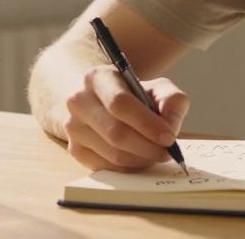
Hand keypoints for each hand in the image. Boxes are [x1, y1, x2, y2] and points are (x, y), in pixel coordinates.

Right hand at [63, 65, 189, 170]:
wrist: (105, 102)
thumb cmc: (135, 95)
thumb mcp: (158, 87)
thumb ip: (172, 101)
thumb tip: (170, 128)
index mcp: (97, 78)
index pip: (120, 104)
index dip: (147, 124)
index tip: (169, 138)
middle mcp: (79, 101)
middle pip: (115, 132)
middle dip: (147, 147)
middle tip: (168, 153)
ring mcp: (73, 127)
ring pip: (112, 153)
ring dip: (141, 159)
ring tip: (157, 154)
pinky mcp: (75, 149)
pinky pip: (106, 167)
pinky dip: (129, 167)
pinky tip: (141, 159)